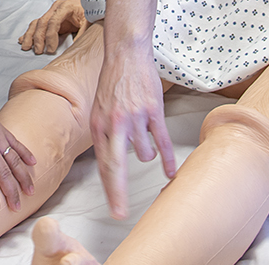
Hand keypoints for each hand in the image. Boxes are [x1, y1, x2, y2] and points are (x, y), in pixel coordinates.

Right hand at [19, 0, 86, 54]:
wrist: (91, 1)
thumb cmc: (91, 10)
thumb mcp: (90, 21)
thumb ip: (83, 33)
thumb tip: (76, 48)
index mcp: (66, 6)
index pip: (53, 22)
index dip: (50, 37)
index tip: (51, 50)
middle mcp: (56, 8)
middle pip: (42, 22)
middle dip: (38, 38)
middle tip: (38, 52)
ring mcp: (51, 12)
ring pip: (36, 23)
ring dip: (30, 35)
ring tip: (26, 47)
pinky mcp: (50, 17)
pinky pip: (37, 24)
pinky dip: (29, 32)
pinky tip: (23, 39)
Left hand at [89, 41, 175, 217]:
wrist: (126, 54)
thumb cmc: (112, 83)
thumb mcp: (98, 109)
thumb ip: (104, 135)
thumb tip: (110, 163)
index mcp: (98, 125)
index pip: (103, 164)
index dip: (109, 189)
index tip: (115, 209)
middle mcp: (114, 123)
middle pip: (116, 167)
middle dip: (118, 193)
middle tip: (120, 214)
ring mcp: (135, 117)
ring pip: (144, 153)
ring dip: (147, 152)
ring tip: (143, 133)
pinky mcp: (153, 111)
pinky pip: (162, 142)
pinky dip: (168, 159)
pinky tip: (170, 173)